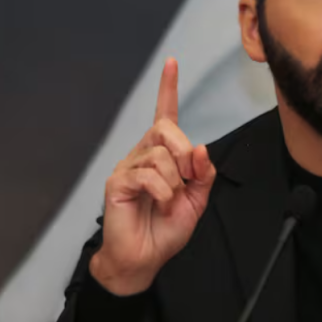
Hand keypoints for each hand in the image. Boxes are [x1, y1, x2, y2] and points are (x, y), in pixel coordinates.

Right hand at [92, 58, 215, 294]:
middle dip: (185, 154)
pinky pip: (147, 175)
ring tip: (169, 200)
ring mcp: (128, 167)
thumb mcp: (197, 200)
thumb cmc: (166, 228)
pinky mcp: (117, 182)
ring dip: (175, 182)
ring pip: (161, 154)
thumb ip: (204, 174)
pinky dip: (163, 191)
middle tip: (186, 181)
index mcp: (162, 156)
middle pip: (167, 130)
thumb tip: (201, 149)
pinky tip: (160, 202)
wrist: (145, 258)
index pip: (164, 115)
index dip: (167, 89)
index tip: (171, 63)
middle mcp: (142, 155)